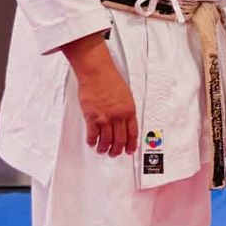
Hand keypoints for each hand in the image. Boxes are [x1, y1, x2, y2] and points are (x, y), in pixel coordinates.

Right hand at [61, 33, 137, 156]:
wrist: (97, 72)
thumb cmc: (110, 79)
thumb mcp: (125, 95)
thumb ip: (125, 109)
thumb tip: (123, 121)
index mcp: (129, 110)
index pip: (133, 133)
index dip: (131, 144)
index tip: (129, 150)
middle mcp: (118, 116)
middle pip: (119, 140)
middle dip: (117, 150)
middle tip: (114, 153)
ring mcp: (105, 117)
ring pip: (106, 140)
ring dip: (104, 148)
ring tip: (102, 150)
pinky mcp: (92, 117)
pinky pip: (92, 134)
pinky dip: (92, 141)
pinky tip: (92, 142)